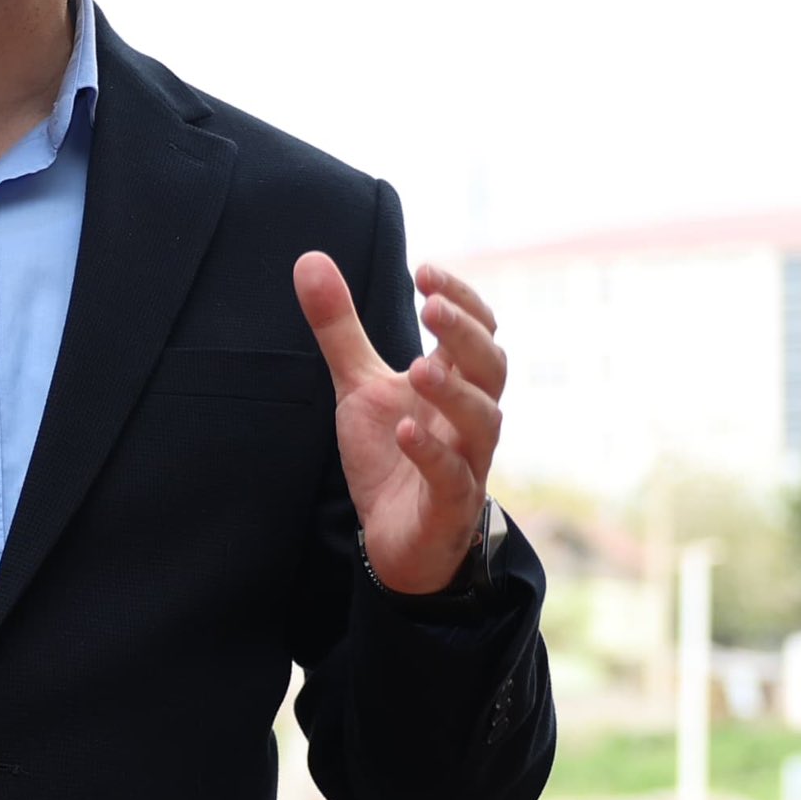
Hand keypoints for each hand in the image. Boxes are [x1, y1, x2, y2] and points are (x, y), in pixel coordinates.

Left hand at [295, 253, 504, 593]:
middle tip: (431, 308)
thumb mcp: (359, 385)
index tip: (425, 271)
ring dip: (454, 391)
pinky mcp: (450, 504)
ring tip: (418, 367)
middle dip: (466, 335)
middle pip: (491, 367)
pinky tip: (404, 431)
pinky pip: (452, 477)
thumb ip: (341, 328)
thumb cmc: (391, 454)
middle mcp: (469, 416)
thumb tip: (309, 259)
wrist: (395, 540)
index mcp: (454, 381)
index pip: (478, 330)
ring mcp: (466, 460)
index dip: (461, 300)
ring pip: (482, 421)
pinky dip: (431, 453)